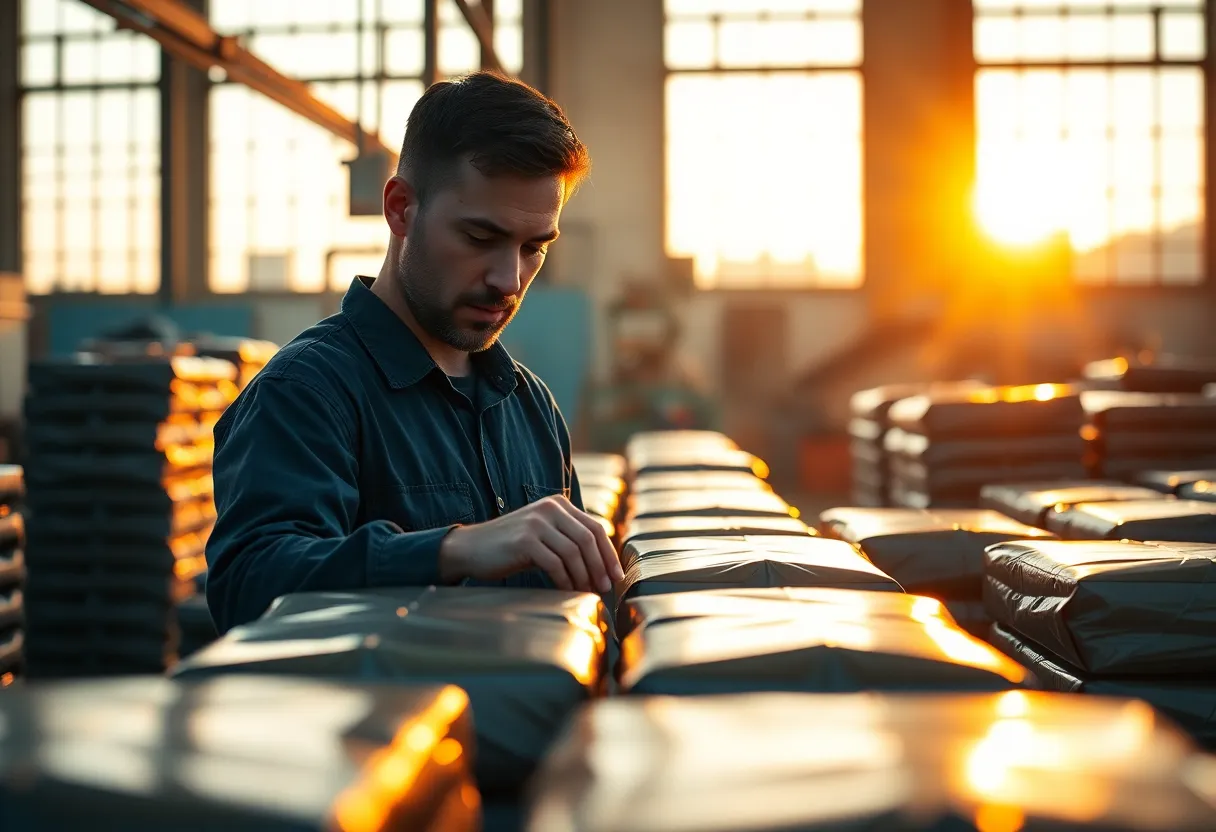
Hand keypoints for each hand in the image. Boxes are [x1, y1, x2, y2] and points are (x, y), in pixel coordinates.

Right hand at [438, 495, 623, 592]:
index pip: (594, 527)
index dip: (609, 553)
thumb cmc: (510, 547)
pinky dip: (566, 580)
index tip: (616, 575)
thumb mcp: (542, 534)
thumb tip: (602, 564)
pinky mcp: (525, 541)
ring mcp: (537, 523)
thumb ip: (567, 538)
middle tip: (605, 588)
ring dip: (584, 576)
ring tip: (588, 592)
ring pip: (574, 553)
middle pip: (588, 539)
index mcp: (558, 504)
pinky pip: (556, 564)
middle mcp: (549, 508)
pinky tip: (567, 591)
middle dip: (600, 566)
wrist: (470, 548)